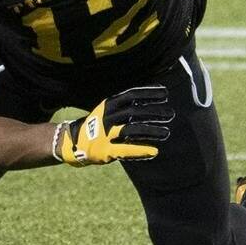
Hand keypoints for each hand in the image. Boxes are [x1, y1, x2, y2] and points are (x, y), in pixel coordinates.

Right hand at [54, 86, 173, 166]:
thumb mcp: (111, 110)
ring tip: (167, 132)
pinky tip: (154, 151)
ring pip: (131, 129)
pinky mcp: (105, 150)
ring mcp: (104, 134)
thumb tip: (155, 95)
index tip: (165, 93)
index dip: (149, 93)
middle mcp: (106, 117)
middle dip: (154, 112)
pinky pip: (125, 150)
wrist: (74, 142)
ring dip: (150, 130)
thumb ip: (128, 105)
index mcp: (109, 105)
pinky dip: (140, 150)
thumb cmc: (100, 124)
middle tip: (171, 114)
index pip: (131, 95)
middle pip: (134, 112)